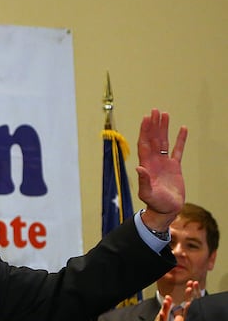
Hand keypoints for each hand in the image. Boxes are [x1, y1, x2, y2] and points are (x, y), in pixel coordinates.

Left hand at [136, 109, 187, 230]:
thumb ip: (144, 180)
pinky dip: (180, 140)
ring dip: (164, 128)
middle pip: (153, 138)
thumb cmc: (155, 203)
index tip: (147, 118)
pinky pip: (178, 150)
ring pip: (164, 141)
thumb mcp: (147, 193)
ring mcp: (164, 163)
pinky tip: (182, 129)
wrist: (166, 210)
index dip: (145, 130)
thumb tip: (139, 167)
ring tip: (165, 114)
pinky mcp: (175, 167)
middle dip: (154, 125)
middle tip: (155, 110)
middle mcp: (154, 161)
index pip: (145, 143)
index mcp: (146, 164)